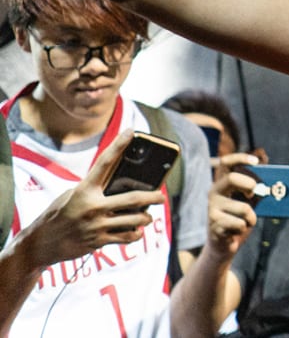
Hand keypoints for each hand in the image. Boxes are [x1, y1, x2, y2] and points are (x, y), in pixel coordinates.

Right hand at [22, 131, 165, 268]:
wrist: (41, 243)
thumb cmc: (59, 214)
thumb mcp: (73, 195)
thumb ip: (95, 188)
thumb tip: (123, 180)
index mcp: (84, 190)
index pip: (104, 163)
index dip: (118, 145)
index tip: (131, 131)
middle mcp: (92, 207)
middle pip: (134, 199)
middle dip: (153, 197)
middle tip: (161, 195)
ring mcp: (96, 226)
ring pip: (134, 220)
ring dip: (146, 217)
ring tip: (147, 215)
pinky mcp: (98, 242)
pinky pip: (126, 237)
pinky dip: (135, 233)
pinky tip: (136, 230)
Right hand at [206, 153, 259, 258]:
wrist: (223, 245)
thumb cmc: (238, 218)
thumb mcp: (246, 199)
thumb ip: (254, 183)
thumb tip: (266, 159)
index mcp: (221, 183)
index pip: (226, 163)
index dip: (240, 158)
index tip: (256, 161)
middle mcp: (213, 193)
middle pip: (231, 179)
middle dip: (249, 184)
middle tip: (254, 194)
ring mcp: (212, 209)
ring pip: (244, 208)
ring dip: (251, 217)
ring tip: (245, 222)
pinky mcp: (215, 225)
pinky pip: (240, 224)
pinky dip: (244, 228)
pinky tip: (236, 231)